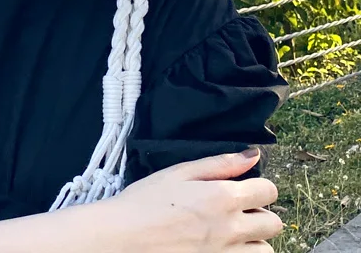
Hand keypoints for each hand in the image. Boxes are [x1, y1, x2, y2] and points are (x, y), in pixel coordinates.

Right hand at [112, 148, 282, 250]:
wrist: (125, 237)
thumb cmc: (145, 201)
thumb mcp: (178, 172)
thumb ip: (219, 164)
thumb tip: (253, 154)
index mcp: (223, 197)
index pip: (268, 191)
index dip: (259, 187)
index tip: (245, 189)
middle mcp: (232, 228)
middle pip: (273, 223)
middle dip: (260, 214)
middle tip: (236, 212)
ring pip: (265, 250)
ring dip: (253, 240)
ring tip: (229, 233)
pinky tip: (221, 246)